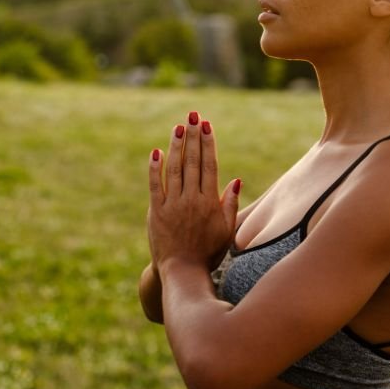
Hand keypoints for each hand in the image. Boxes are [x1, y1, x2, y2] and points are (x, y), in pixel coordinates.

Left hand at [147, 111, 240, 277]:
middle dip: (192, 136)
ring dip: (176, 146)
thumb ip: (230, 204)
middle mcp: (191, 200)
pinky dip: (155, 168)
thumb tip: (235, 180)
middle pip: (192, 162)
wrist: (182, 272)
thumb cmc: (208, 253)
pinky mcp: (155, 212)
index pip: (209, 165)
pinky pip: (154, 186)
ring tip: (178, 127)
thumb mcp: (226, 231)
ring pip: (174, 169)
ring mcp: (172, 205)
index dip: (207, 143)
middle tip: (193, 116)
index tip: (206, 126)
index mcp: (209, 203)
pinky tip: (156, 152)